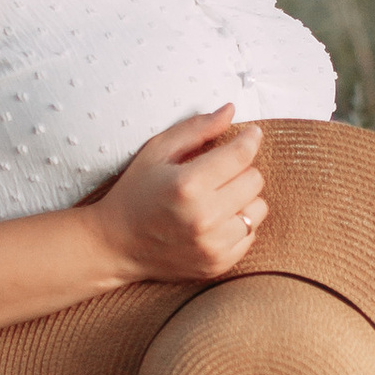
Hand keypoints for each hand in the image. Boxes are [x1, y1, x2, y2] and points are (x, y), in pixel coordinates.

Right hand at [97, 105, 267, 283]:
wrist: (116, 245)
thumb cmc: (136, 192)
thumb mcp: (157, 151)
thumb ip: (197, 128)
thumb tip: (231, 110)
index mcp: (188, 185)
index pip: (241, 155)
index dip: (249, 139)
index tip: (250, 134)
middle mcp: (203, 217)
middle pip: (255, 180)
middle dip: (240, 170)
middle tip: (219, 172)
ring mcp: (212, 245)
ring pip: (258, 209)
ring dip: (243, 199)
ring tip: (217, 198)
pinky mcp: (217, 264)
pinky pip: (250, 235)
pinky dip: (238, 225)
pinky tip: (214, 221)